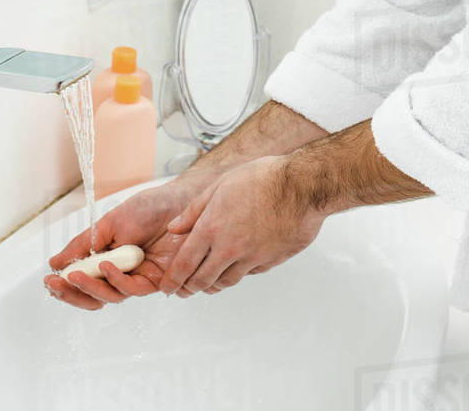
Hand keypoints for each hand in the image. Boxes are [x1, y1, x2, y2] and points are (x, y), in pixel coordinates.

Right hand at [44, 175, 214, 310]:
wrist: (180, 201)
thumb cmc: (149, 208)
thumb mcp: (110, 223)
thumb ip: (84, 244)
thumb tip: (55, 262)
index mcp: (109, 259)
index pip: (84, 280)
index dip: (66, 284)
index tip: (48, 279)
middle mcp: (123, 273)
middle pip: (95, 295)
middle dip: (72, 293)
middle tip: (55, 285)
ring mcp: (140, 278)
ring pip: (110, 296)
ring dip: (90, 287)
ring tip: (75, 275)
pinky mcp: (157, 281)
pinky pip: (132, 289)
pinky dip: (116, 280)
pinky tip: (106, 266)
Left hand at [158, 155, 324, 296]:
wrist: (301, 187)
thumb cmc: (263, 179)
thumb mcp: (220, 185)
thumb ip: (194, 210)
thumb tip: (174, 226)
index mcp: (212, 228)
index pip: (184, 264)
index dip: (172, 280)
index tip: (166, 287)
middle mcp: (229, 249)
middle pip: (201, 280)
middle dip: (188, 288)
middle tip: (182, 290)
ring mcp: (250, 258)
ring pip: (224, 282)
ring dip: (211, 285)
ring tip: (206, 283)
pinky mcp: (269, 262)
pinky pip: (247, 275)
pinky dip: (237, 274)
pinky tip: (235, 267)